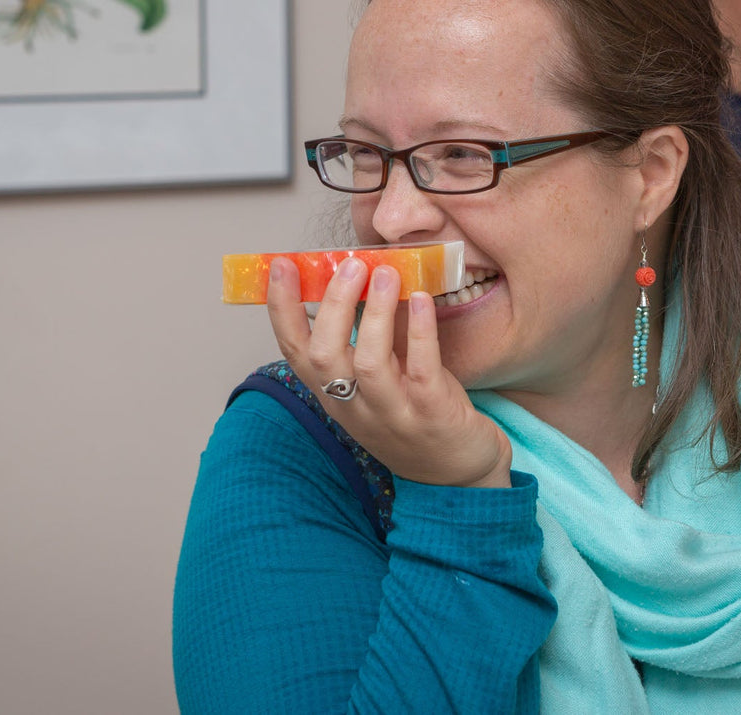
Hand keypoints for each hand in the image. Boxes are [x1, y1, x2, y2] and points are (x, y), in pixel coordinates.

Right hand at [266, 255, 512, 488]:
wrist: (459, 477)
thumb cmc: (416, 417)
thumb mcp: (378, 382)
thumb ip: (366, 338)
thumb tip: (362, 276)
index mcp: (335, 396)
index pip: (296, 352)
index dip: (282, 309)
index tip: (281, 266)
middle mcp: (355, 408)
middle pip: (325, 356)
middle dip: (333, 305)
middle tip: (349, 264)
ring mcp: (393, 415)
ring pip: (369, 364)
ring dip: (373, 314)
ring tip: (385, 273)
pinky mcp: (432, 417)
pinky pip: (422, 370)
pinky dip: (419, 331)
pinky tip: (422, 300)